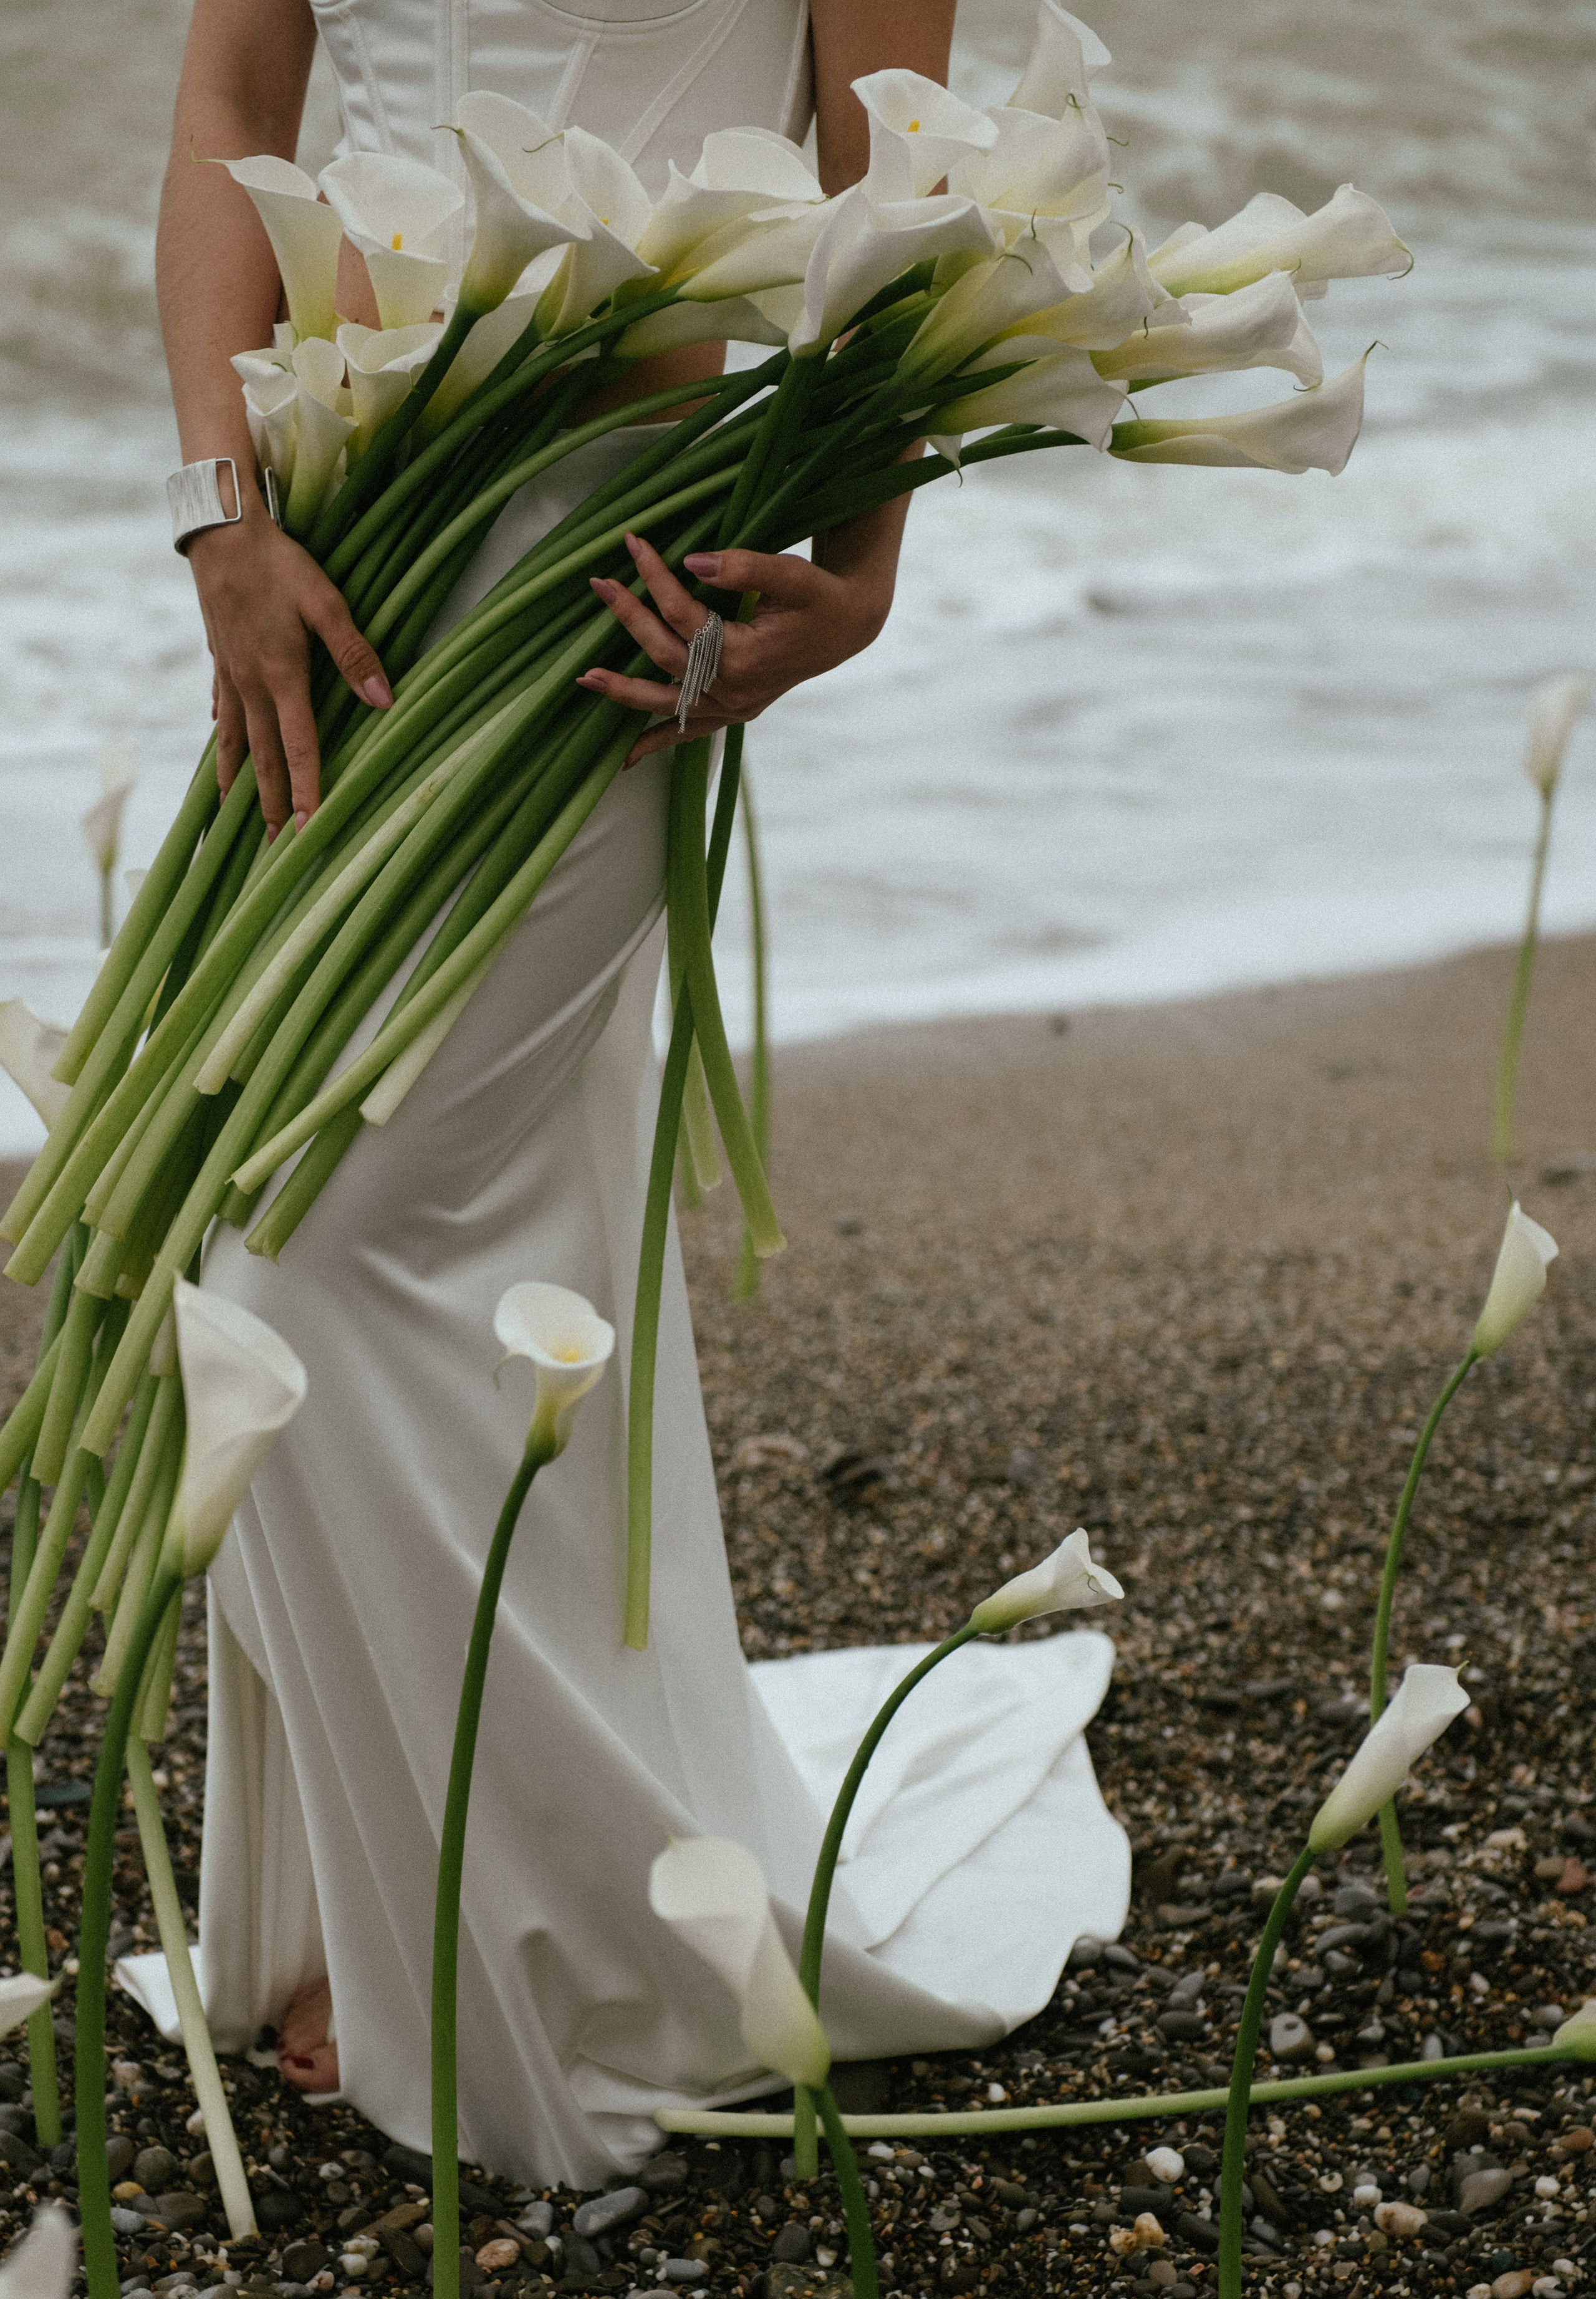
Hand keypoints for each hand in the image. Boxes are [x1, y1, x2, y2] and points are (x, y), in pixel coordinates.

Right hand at [187, 503, 392, 834]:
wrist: (221, 530)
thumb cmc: (277, 563)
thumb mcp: (325, 601)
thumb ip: (354, 651)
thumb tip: (385, 698)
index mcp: (281, 676)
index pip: (298, 747)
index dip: (307, 790)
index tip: (310, 831)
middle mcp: (251, 685)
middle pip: (262, 757)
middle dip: (271, 804)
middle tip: (274, 848)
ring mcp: (230, 675)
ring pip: (233, 741)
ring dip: (237, 782)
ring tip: (232, 816)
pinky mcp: (219, 659)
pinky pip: (221, 710)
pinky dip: (221, 736)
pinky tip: (222, 749)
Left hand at [578, 532, 894, 766]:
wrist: (847, 628)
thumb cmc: (819, 597)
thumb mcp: (790, 574)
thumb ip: (743, 567)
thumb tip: (692, 562)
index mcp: (745, 657)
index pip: (685, 616)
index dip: (655, 579)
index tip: (633, 544)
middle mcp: (734, 690)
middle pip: (667, 656)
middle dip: (629, 618)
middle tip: (599, 584)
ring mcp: (732, 707)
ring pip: (668, 703)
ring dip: (624, 694)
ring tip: (585, 679)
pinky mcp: (734, 713)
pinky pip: (688, 733)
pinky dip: (657, 742)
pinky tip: (625, 758)